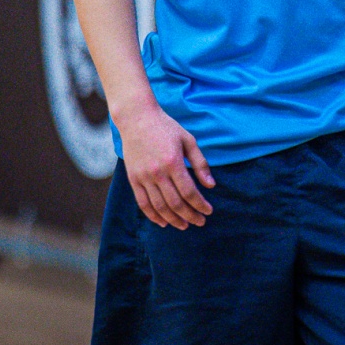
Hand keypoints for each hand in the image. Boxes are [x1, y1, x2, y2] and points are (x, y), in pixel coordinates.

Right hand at [115, 105, 214, 227]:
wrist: (137, 118)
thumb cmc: (166, 127)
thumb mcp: (188, 140)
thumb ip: (200, 164)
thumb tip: (211, 185)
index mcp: (173, 162)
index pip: (189, 192)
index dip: (200, 205)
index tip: (209, 211)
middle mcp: (157, 172)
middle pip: (175, 203)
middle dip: (190, 216)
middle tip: (200, 222)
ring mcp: (143, 177)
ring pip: (159, 207)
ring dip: (174, 220)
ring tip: (184, 225)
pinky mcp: (133, 179)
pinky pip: (143, 203)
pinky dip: (153, 216)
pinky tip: (164, 222)